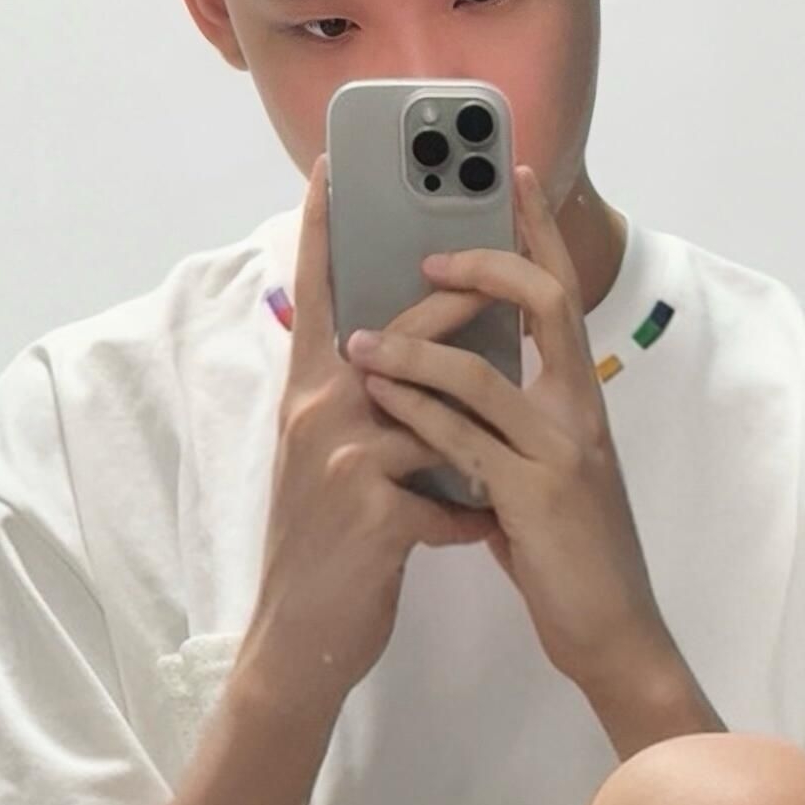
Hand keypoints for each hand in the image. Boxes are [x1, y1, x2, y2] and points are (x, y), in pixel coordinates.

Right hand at [243, 153, 495, 715]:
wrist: (299, 642)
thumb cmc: (328, 549)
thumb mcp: (328, 461)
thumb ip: (359, 404)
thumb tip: (403, 356)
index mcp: (308, 392)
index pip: (318, 291)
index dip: (325, 226)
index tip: (337, 163)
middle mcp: (318, 412)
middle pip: (402, 328)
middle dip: (460, 299)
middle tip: (498, 267)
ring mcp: (344, 459)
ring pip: (433, 406)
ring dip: (477, 430)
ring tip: (505, 449)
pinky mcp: (376, 512)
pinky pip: (450, 493)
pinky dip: (473, 515)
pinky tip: (478, 536)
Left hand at [343, 165, 673, 696]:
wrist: (612, 634)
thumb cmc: (570, 558)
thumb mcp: (545, 476)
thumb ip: (509, 428)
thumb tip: (459, 390)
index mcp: (579, 401)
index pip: (561, 297)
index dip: (539, 233)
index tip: (512, 177)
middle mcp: (578, 412)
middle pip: (545, 303)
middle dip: (486, 263)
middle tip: (426, 248)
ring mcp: (559, 453)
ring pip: (483, 374)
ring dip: (415, 347)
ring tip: (359, 339)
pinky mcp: (532, 498)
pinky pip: (464, 441)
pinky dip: (416, 415)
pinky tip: (379, 399)